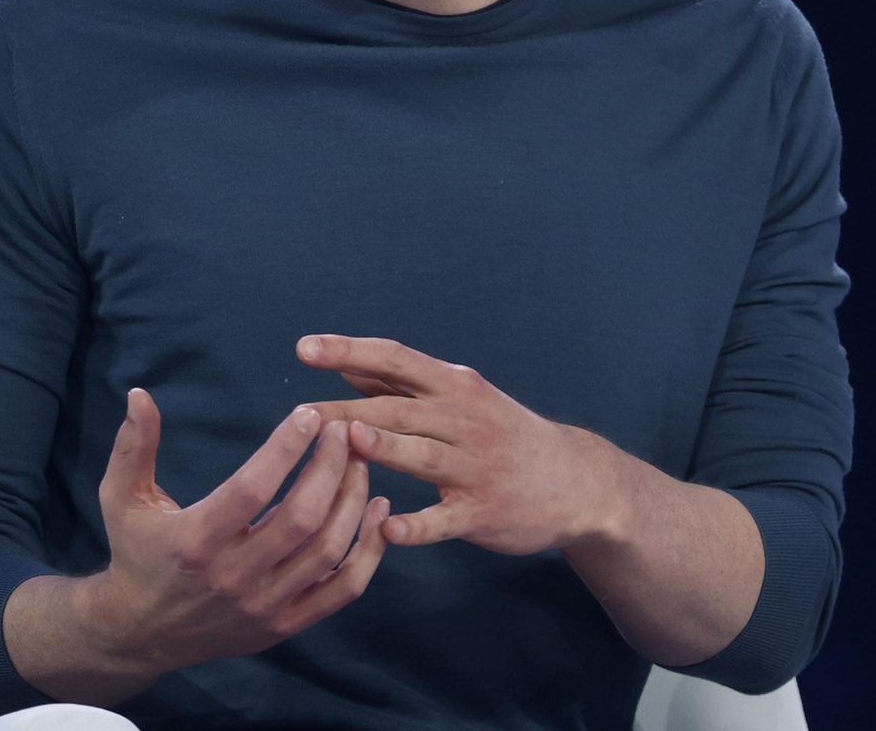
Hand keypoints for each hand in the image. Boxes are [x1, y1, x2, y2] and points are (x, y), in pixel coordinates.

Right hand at [89, 388, 394, 676]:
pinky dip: (369, 550)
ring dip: (353, 499)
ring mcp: (263, 605)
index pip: (252, 489)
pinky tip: (378, 510)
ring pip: (328, 550)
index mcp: (195, 540)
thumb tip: (140, 394)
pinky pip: (343, 589)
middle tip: (344, 430)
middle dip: (331, 467)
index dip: (285, 449)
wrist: (140, 633)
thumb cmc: (137, 553)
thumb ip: (133, 447)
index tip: (308, 414)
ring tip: (361, 460)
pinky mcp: (285, 625)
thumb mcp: (121, 498)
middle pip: (301, 518)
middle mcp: (232, 577)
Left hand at [293, 334, 602, 555]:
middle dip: (347, 410)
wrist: (575, 481)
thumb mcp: (463, 397)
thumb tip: (346, 363)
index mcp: (455, 386)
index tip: (305, 348)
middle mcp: (465, 420)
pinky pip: (445, 520)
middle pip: (399, 409)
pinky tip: (387, 527)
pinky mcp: (483, 512)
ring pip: (423, 456)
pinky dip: (417, 525)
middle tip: (300, 414)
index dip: (349, 350)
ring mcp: (475, 467)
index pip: (396, 359)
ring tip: (350, 443)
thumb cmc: (502, 434)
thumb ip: (404, 384)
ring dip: (387, 448)